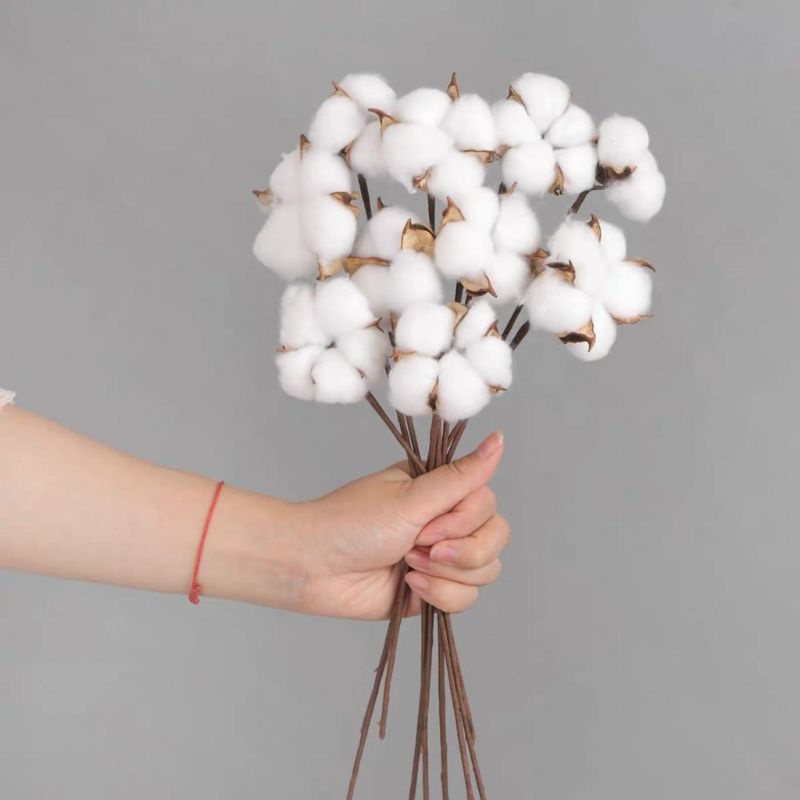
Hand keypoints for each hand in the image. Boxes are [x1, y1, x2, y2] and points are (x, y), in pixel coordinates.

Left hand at [288, 431, 508, 619]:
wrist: (314, 568)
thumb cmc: (351, 523)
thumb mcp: (411, 498)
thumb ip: (461, 478)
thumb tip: (499, 439)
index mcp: (440, 489)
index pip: (487, 503)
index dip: (465, 521)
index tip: (427, 525)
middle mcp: (445, 521)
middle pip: (495, 537)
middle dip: (462, 552)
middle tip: (418, 548)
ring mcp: (441, 557)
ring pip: (486, 571)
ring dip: (447, 574)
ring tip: (408, 567)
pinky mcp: (433, 590)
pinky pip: (466, 598)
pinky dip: (439, 594)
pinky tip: (408, 587)